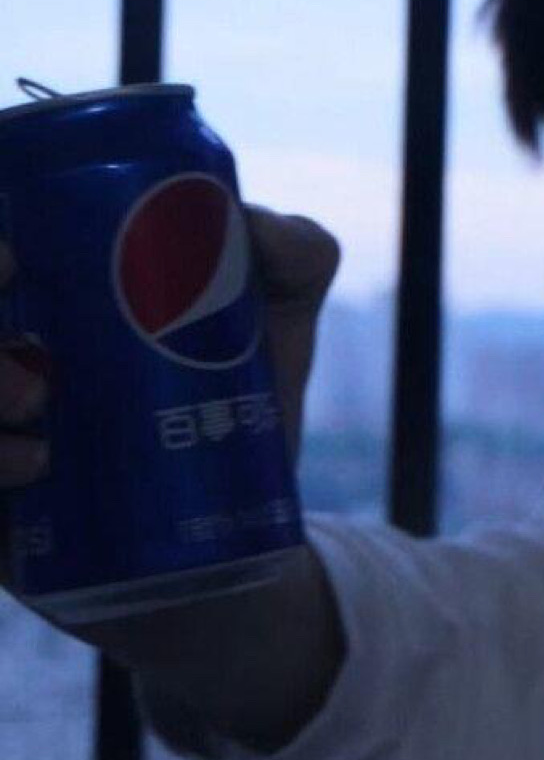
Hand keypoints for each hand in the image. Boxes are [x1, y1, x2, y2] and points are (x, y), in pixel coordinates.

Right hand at [0, 220, 344, 746]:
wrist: (240, 538)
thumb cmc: (249, 408)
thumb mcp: (284, 323)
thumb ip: (298, 255)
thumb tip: (248, 222)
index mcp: (56, 293)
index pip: (2, 256)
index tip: (15, 259)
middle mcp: (9, 355)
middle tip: (26, 323)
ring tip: (40, 403)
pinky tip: (38, 467)